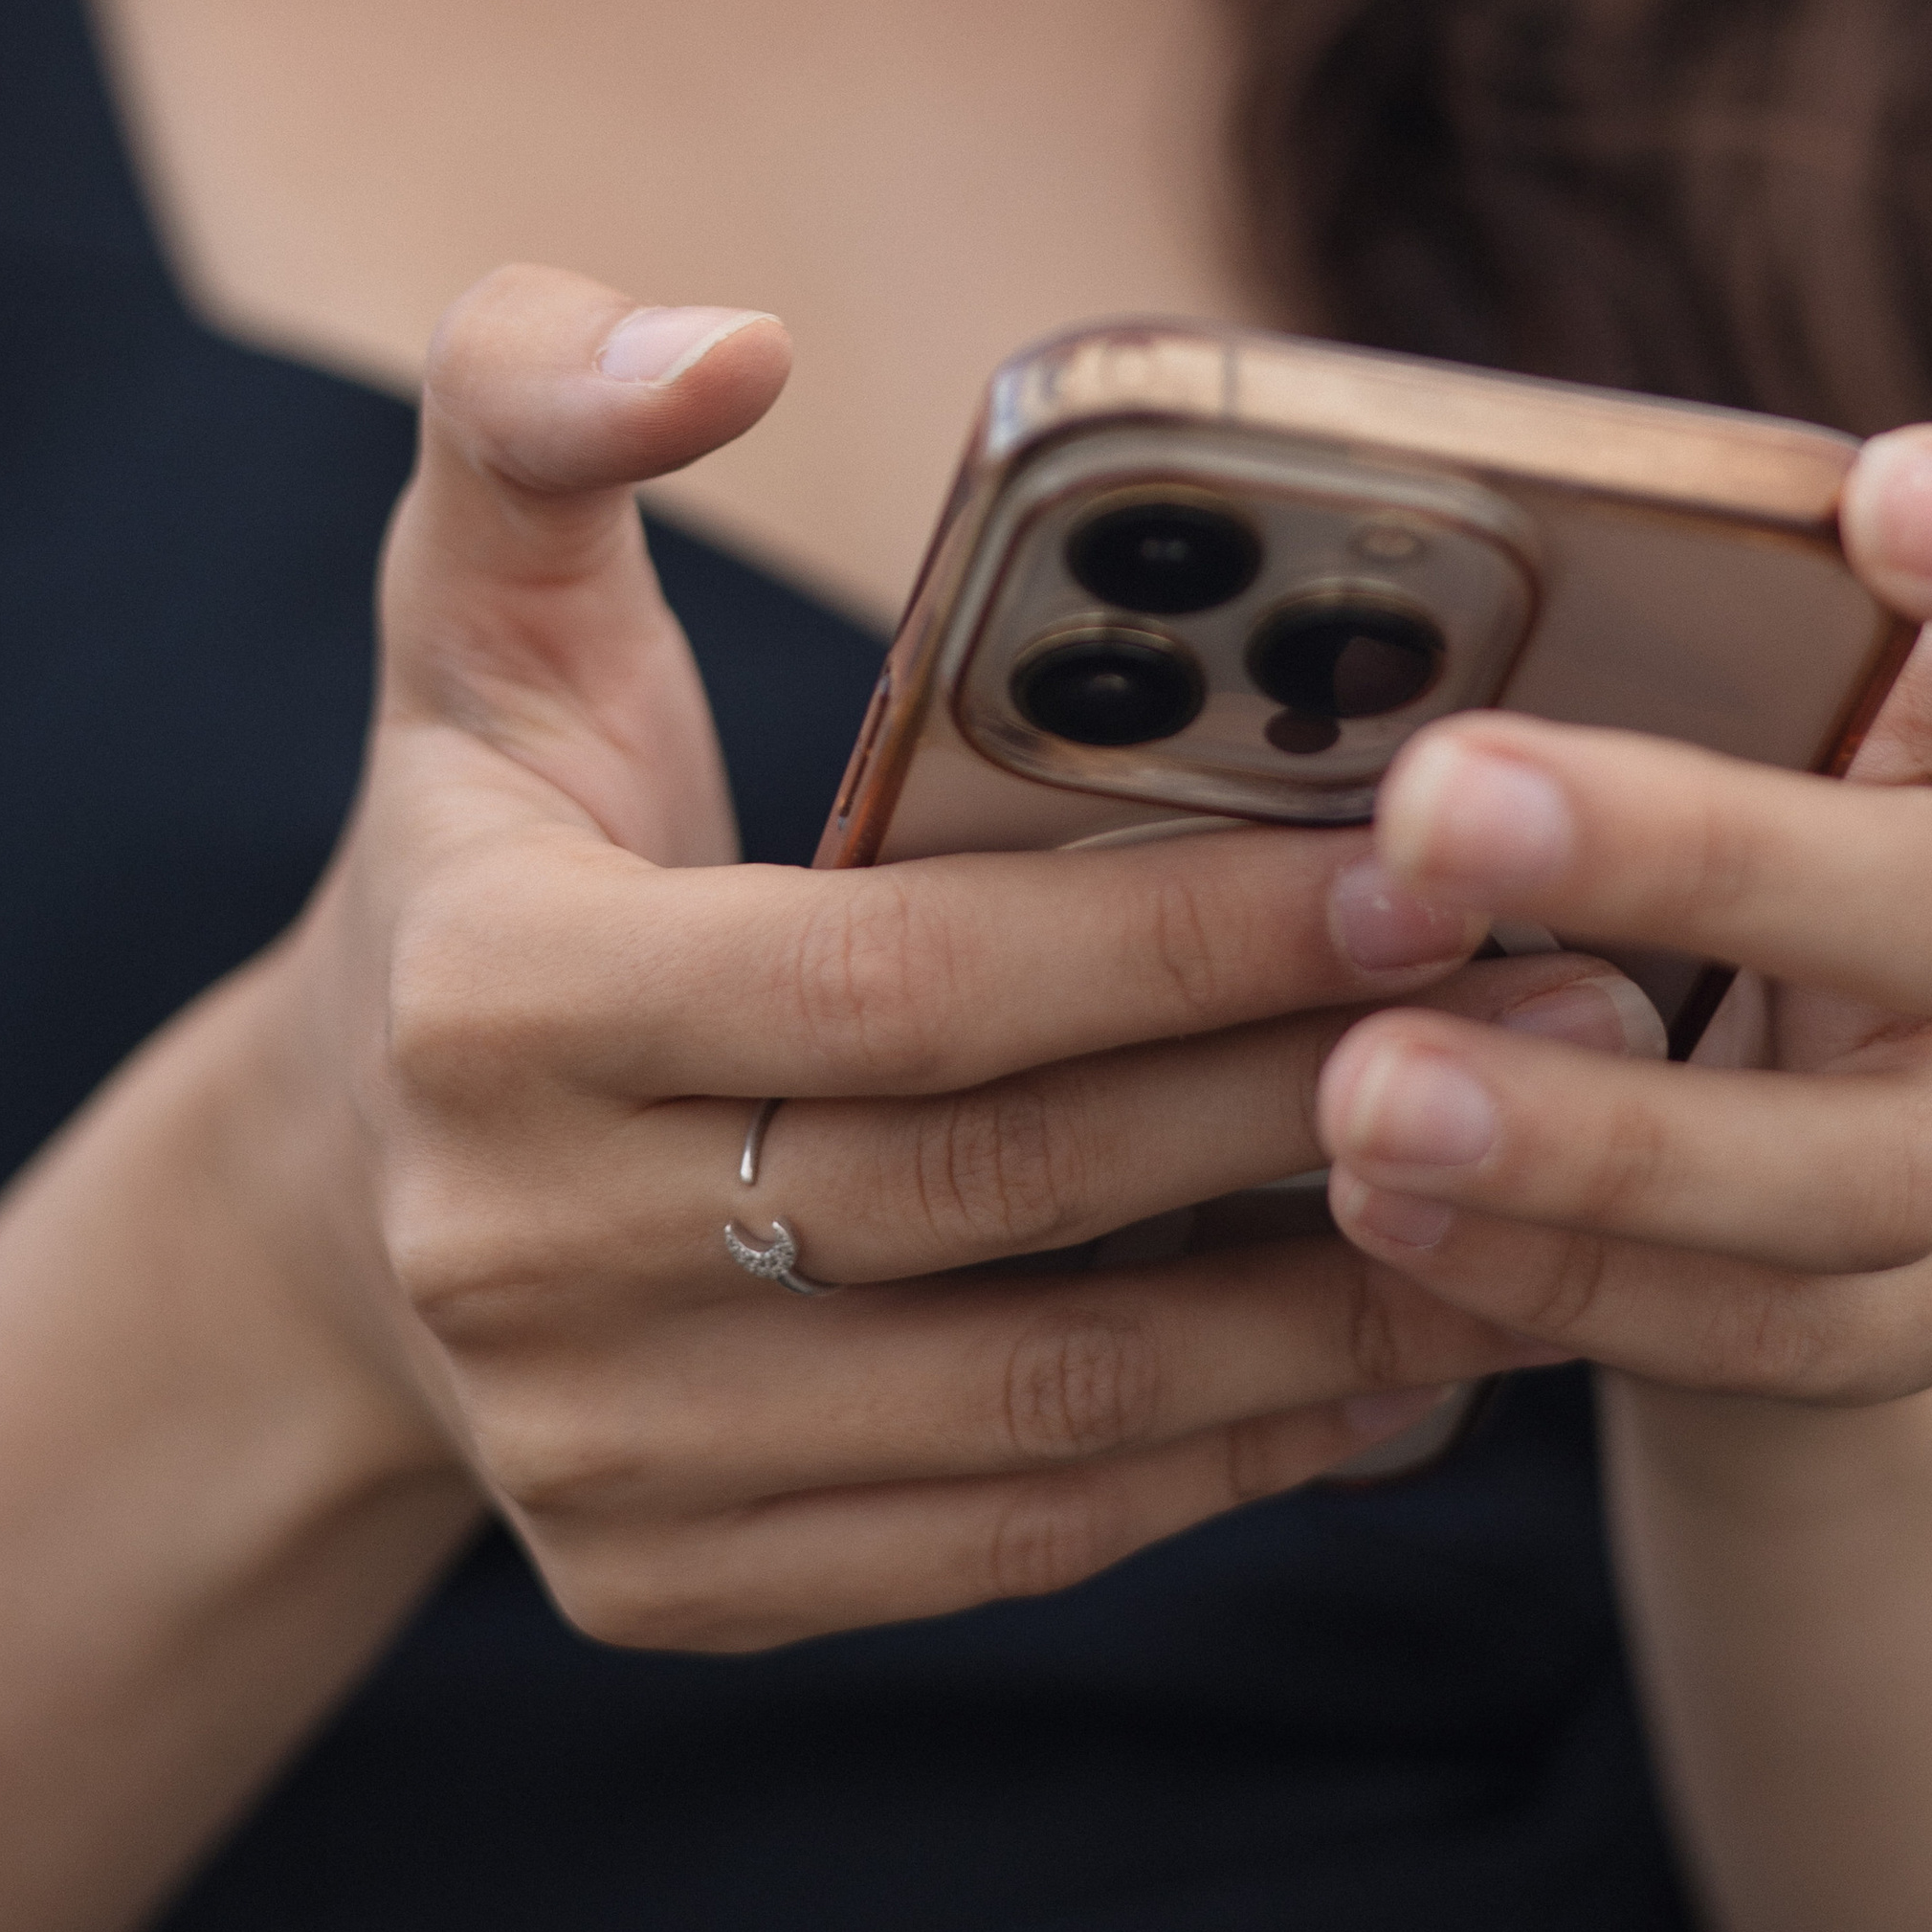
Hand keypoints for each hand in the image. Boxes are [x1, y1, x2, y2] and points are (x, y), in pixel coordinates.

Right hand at [264, 267, 1552, 1651]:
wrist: (347, 1197)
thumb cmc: (493, 849)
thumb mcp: (470, 610)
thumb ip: (540, 410)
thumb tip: (720, 339)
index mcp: (490, 998)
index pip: (902, 980)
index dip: (1182, 933)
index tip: (1437, 860)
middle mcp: (515, 1257)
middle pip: (1000, 1191)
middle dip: (1317, 1097)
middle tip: (1584, 1010)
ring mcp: (589, 1457)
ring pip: (1039, 1400)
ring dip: (1334, 1305)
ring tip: (1563, 1181)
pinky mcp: (664, 1592)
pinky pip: (1011, 1535)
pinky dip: (1233, 1453)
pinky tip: (1411, 1350)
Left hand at [1315, 427, 1931, 1404]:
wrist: (1711, 1116)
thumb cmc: (1626, 824)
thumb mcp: (1622, 705)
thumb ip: (1563, 645)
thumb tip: (1297, 579)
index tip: (1897, 491)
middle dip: (1687, 850)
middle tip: (1435, 803)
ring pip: (1862, 1162)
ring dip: (1598, 1134)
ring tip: (1367, 1091)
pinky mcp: (1911, 1306)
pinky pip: (1770, 1326)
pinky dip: (1567, 1276)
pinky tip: (1391, 1217)